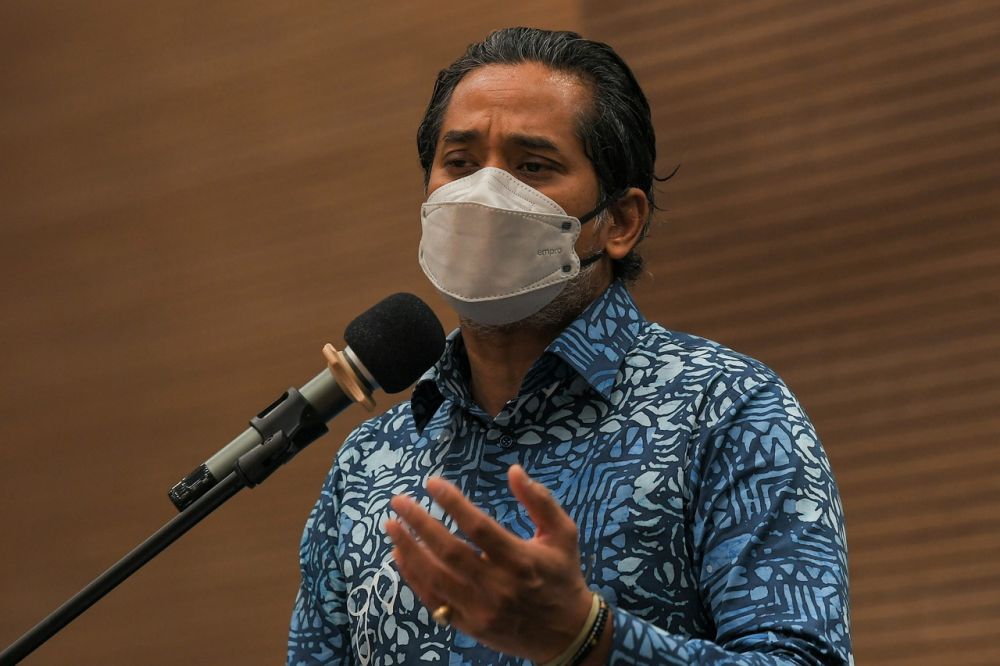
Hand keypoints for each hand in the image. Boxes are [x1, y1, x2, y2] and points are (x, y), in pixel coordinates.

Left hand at [384, 464, 594, 662]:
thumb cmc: (562, 576)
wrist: (567, 633)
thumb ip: (539, 501)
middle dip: (419, 524)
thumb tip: (514, 470)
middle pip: (449, 551)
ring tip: (391, 526)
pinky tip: (401, 556)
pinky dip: (414, 578)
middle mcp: (497, 585)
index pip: (478, 527)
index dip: (452, 503)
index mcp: (520, 559)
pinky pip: (434, 600)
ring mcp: (480, 608)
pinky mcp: (469, 625)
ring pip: (436, 578)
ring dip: (409, 550)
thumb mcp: (562, 534)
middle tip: (399, 502)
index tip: (431, 483)